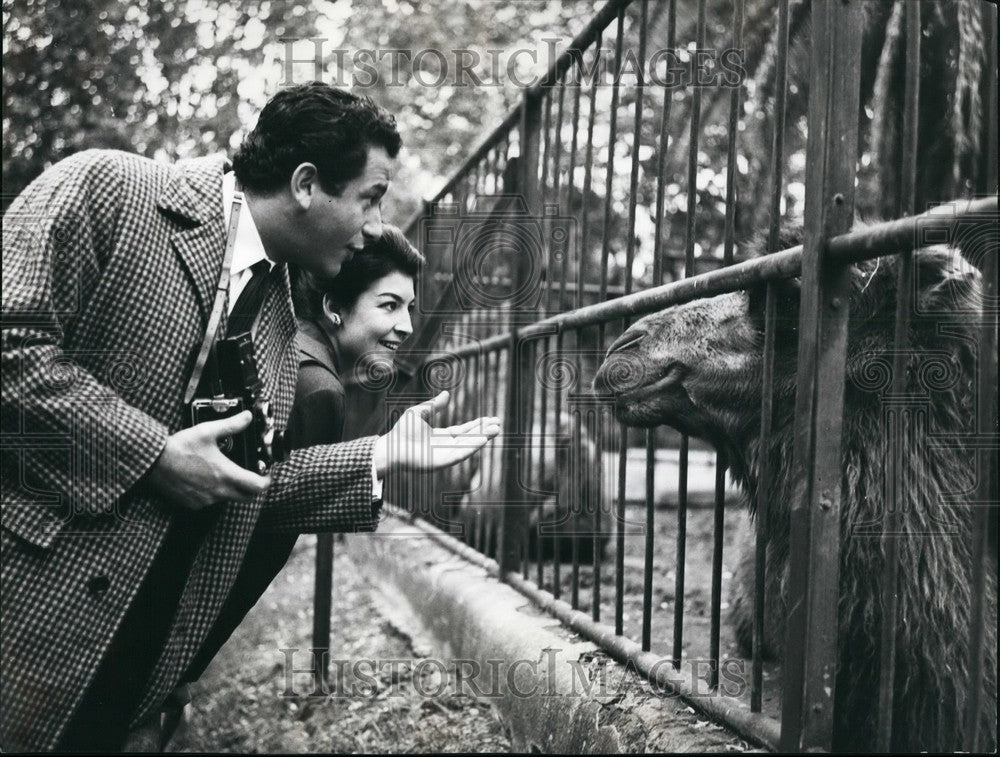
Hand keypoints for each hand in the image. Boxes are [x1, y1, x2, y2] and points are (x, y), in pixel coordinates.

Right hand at [146, 410, 270, 509]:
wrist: (153, 463)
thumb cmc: (179, 448)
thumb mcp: (208, 431)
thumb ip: (231, 425)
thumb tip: (247, 417)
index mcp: (225, 474)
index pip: (257, 487)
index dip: (266, 481)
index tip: (265, 474)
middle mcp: (218, 491)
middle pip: (247, 497)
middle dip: (252, 486)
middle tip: (250, 474)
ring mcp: (205, 500)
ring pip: (228, 499)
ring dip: (232, 489)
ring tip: (224, 472)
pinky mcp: (193, 504)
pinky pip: (210, 502)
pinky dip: (213, 493)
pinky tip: (206, 479)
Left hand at [371, 390, 500, 476]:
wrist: (391, 447)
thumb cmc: (401, 432)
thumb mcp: (419, 413)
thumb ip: (434, 405)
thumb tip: (447, 394)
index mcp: (441, 436)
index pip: (463, 431)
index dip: (477, 425)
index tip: (490, 419)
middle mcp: (445, 446)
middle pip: (469, 438)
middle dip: (484, 431)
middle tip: (499, 424)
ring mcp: (445, 455)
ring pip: (468, 446)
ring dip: (483, 438)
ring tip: (496, 430)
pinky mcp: (443, 462)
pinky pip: (460, 454)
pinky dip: (473, 447)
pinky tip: (483, 439)